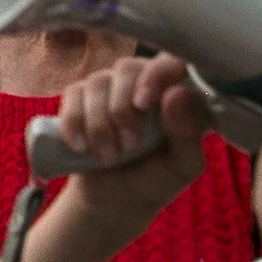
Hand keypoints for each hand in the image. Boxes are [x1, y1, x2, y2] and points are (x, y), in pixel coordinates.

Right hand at [49, 53, 212, 237]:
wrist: (116, 200)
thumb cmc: (157, 179)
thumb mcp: (183, 166)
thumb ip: (188, 133)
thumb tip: (177, 92)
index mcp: (176, 92)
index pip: (171, 62)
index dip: (154, 75)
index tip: (143, 104)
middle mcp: (144, 81)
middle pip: (128, 68)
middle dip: (122, 109)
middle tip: (128, 147)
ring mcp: (112, 87)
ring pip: (98, 81)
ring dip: (99, 123)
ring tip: (108, 158)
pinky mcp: (82, 97)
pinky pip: (73, 94)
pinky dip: (73, 121)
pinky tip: (79, 146)